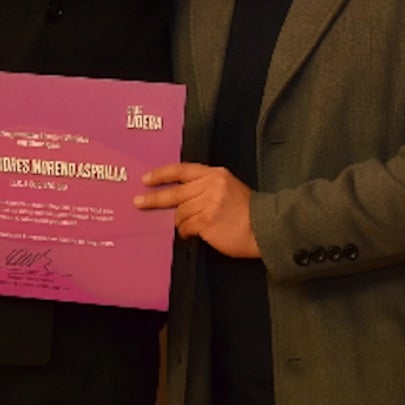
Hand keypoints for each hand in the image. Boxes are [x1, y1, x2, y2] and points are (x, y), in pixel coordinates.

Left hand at [134, 162, 259, 258]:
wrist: (266, 227)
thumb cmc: (247, 211)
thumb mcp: (229, 187)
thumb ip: (206, 187)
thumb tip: (181, 198)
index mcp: (215, 174)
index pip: (182, 170)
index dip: (162, 174)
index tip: (146, 179)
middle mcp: (210, 185)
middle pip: (175, 192)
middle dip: (154, 198)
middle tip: (138, 202)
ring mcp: (208, 203)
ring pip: (180, 212)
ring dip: (179, 221)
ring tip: (186, 226)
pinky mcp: (207, 221)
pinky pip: (186, 226)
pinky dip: (185, 231)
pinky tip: (190, 234)